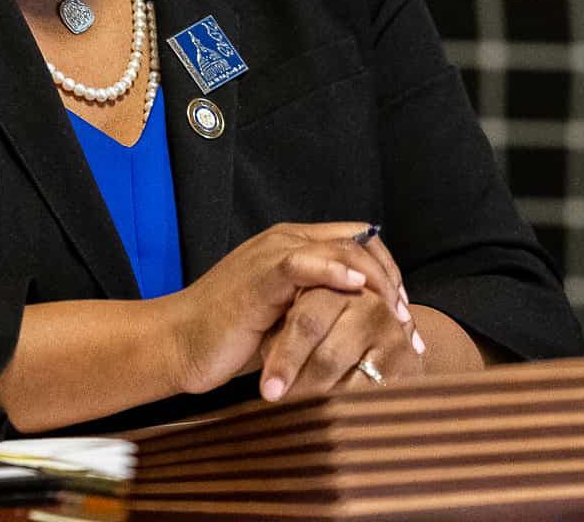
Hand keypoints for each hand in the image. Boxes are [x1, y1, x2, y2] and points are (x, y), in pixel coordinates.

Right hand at [165, 222, 402, 395]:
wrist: (177, 343)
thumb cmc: (229, 339)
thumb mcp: (287, 320)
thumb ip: (319, 309)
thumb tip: (366, 328)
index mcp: (294, 245)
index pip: (358, 242)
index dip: (387, 272)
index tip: (403, 312)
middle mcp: (287, 240)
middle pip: (360, 243)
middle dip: (391, 280)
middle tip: (406, 321)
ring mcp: (272, 253)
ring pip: (342, 249)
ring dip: (376, 281)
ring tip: (394, 314)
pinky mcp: (260, 274)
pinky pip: (304, 264)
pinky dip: (335, 273)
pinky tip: (357, 290)